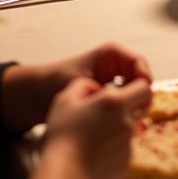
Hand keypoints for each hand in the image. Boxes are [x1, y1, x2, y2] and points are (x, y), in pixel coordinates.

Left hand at [0, 42, 152, 131]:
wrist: (33, 96)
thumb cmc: (54, 83)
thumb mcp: (81, 83)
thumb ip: (107, 90)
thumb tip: (128, 101)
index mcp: (111, 54)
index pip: (139, 63)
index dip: (144, 80)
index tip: (142, 98)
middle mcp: (116, 65)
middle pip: (140, 79)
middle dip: (138, 96)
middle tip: (135, 115)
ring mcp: (113, 80)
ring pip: (134, 93)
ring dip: (131, 106)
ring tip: (126, 121)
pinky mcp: (108, 95)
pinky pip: (124, 102)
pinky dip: (123, 112)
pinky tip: (117, 124)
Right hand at [41, 76, 150, 178]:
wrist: (65, 176)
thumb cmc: (62, 136)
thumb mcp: (65, 100)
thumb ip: (83, 85)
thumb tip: (96, 88)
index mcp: (116, 103)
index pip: (144, 88)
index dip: (136, 86)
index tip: (124, 90)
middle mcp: (128, 122)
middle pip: (138, 109)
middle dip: (127, 107)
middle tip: (106, 113)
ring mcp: (128, 144)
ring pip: (129, 129)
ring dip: (117, 128)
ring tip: (93, 137)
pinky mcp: (125, 162)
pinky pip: (123, 149)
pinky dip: (113, 148)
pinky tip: (94, 152)